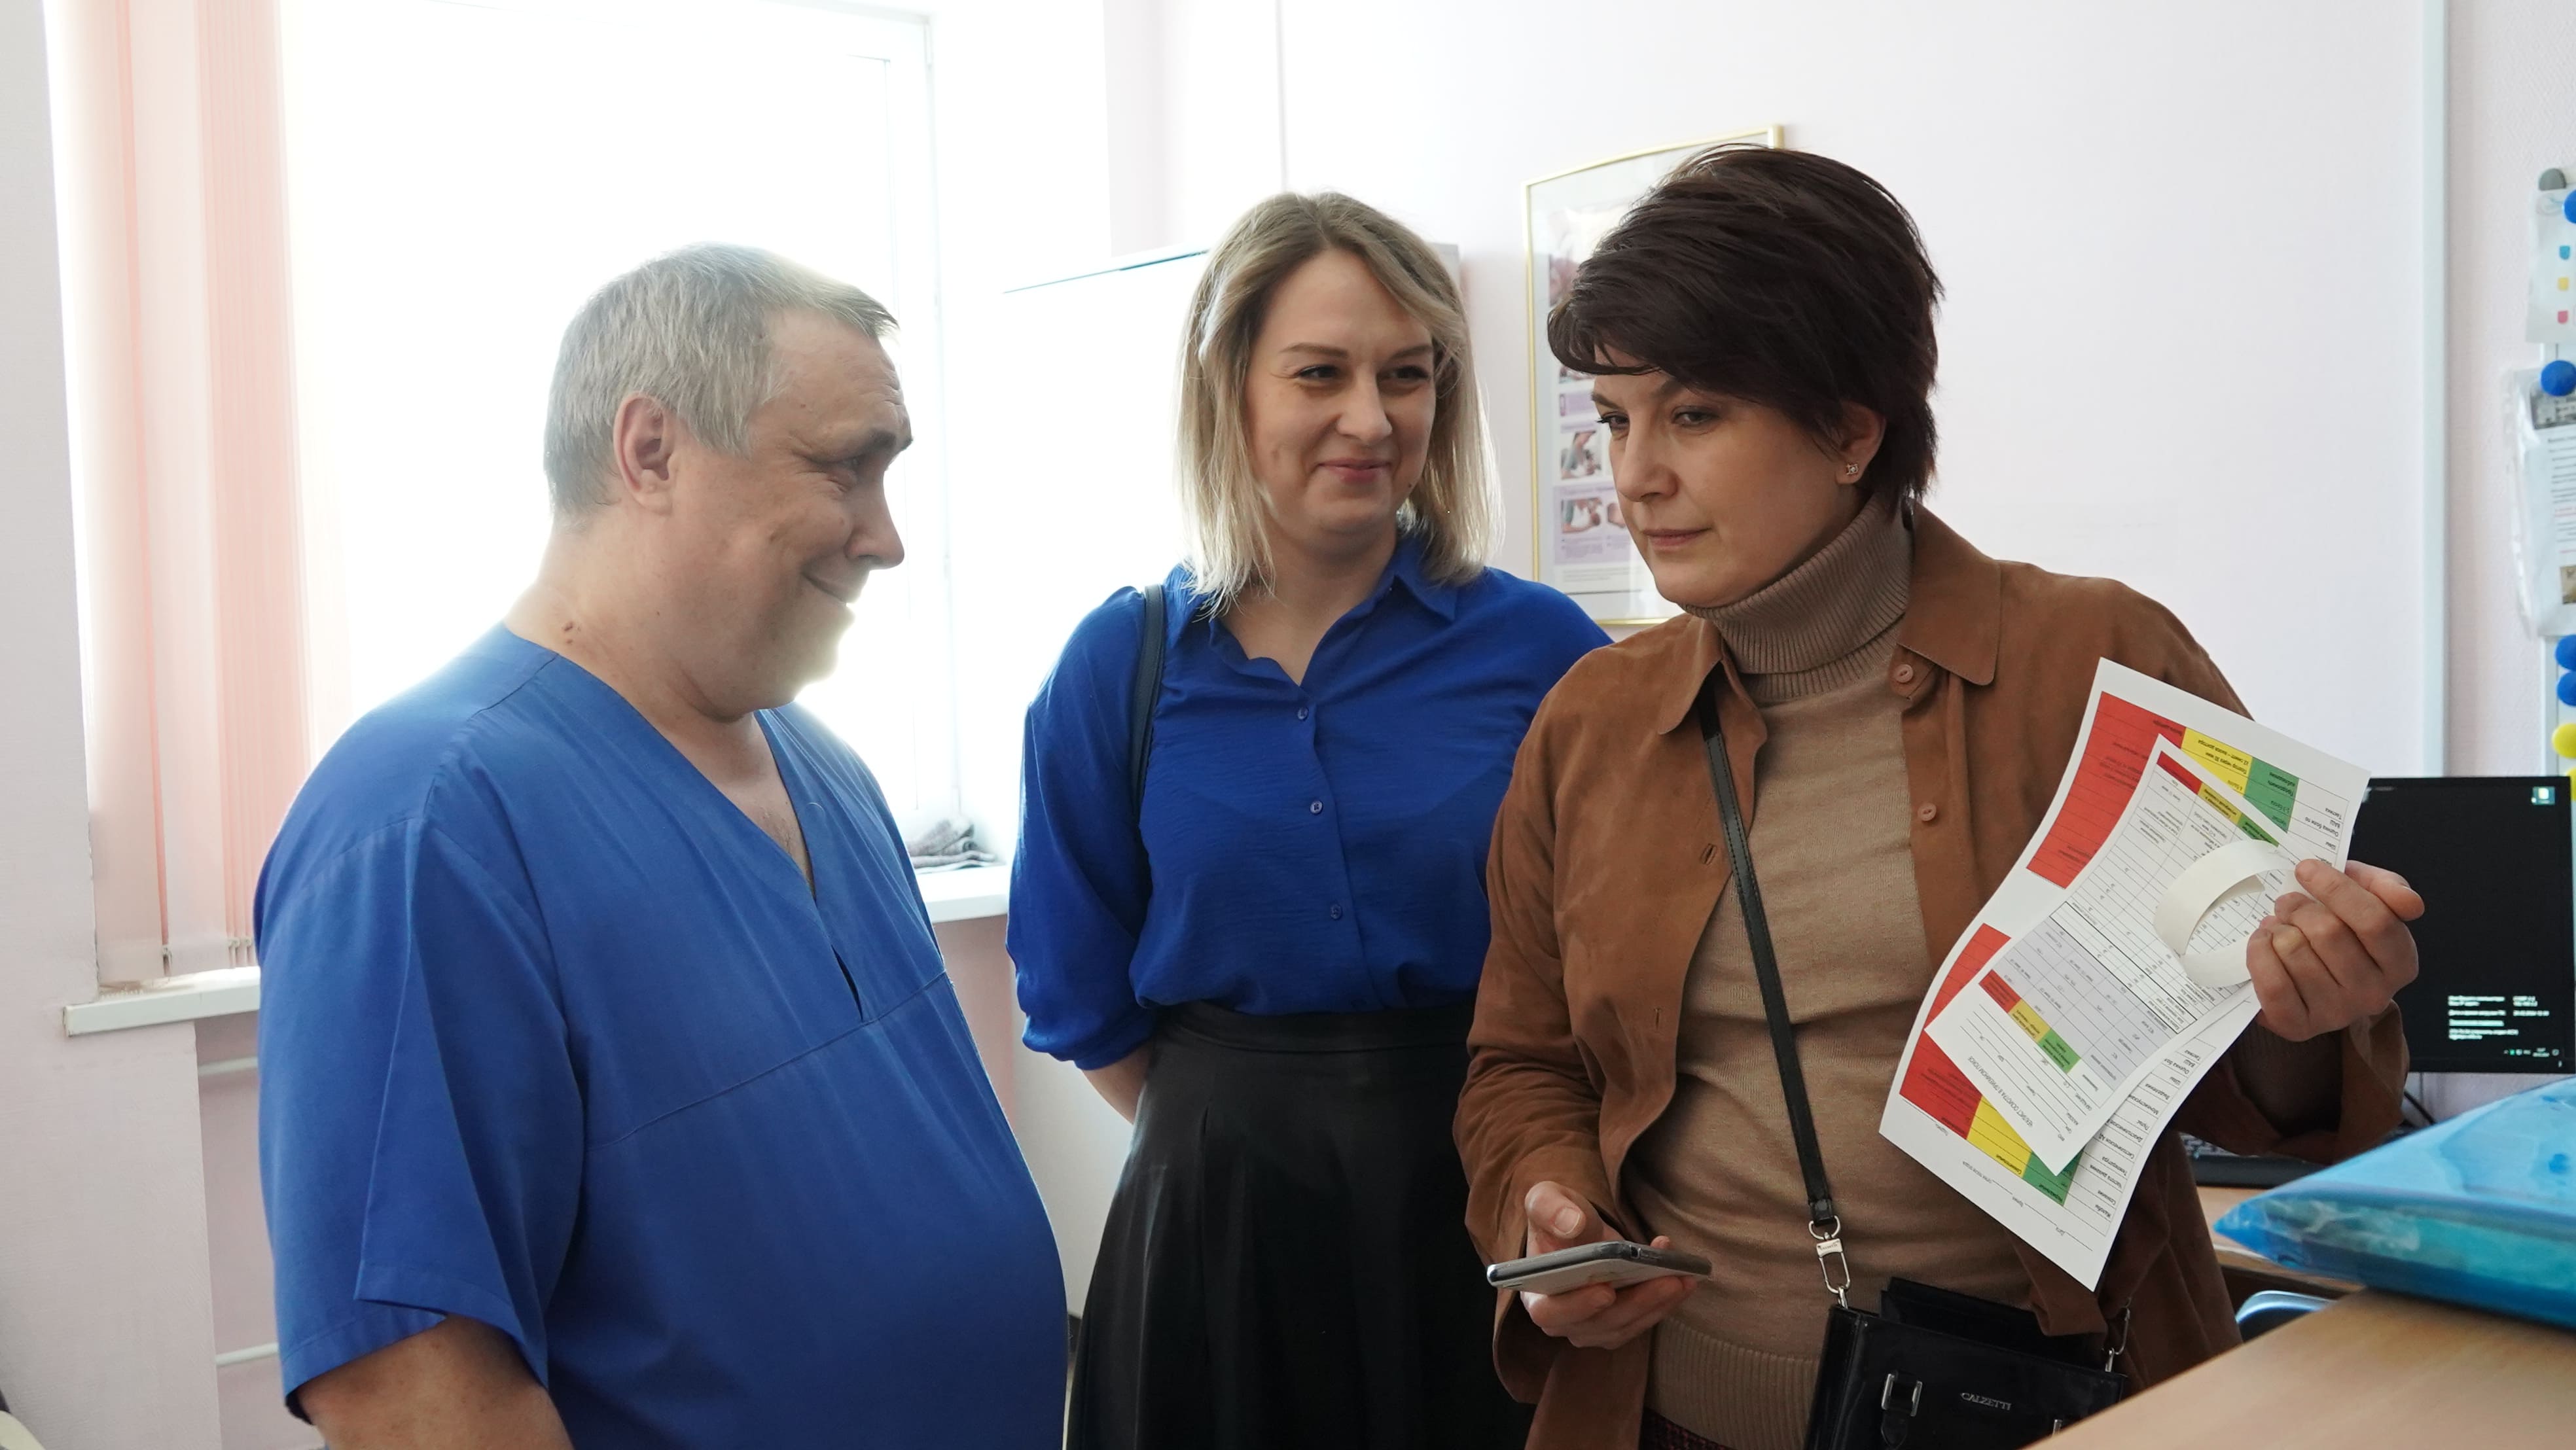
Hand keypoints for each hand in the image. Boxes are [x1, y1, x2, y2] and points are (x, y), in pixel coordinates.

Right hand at [1516, 1181, 1694, 1350]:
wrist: (1577, 1226)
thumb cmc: (1557, 1215)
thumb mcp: (1545, 1199)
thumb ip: (1550, 1208)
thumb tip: (1571, 1224)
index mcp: (1535, 1293)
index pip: (1549, 1312)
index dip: (1577, 1306)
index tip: (1606, 1290)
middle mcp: (1562, 1319)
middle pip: (1597, 1324)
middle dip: (1636, 1303)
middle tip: (1667, 1280)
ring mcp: (1591, 1326)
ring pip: (1625, 1326)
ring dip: (1656, 1305)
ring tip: (1682, 1278)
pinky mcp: (1617, 1324)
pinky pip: (1641, 1322)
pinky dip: (1664, 1304)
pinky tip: (1684, 1281)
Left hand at [2246, 860, 2424, 1041]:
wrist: (2310, 969)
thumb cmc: (2340, 927)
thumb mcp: (2368, 897)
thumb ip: (2389, 888)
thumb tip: (2409, 903)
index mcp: (2401, 962)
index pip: (2374, 919)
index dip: (2335, 887)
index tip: (2306, 869)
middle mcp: (2375, 994)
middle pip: (2329, 933)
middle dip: (2298, 907)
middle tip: (2287, 903)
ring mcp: (2337, 1014)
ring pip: (2295, 952)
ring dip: (2277, 929)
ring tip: (2278, 927)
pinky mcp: (2299, 1026)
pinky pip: (2273, 983)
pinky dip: (2259, 954)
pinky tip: (2263, 943)